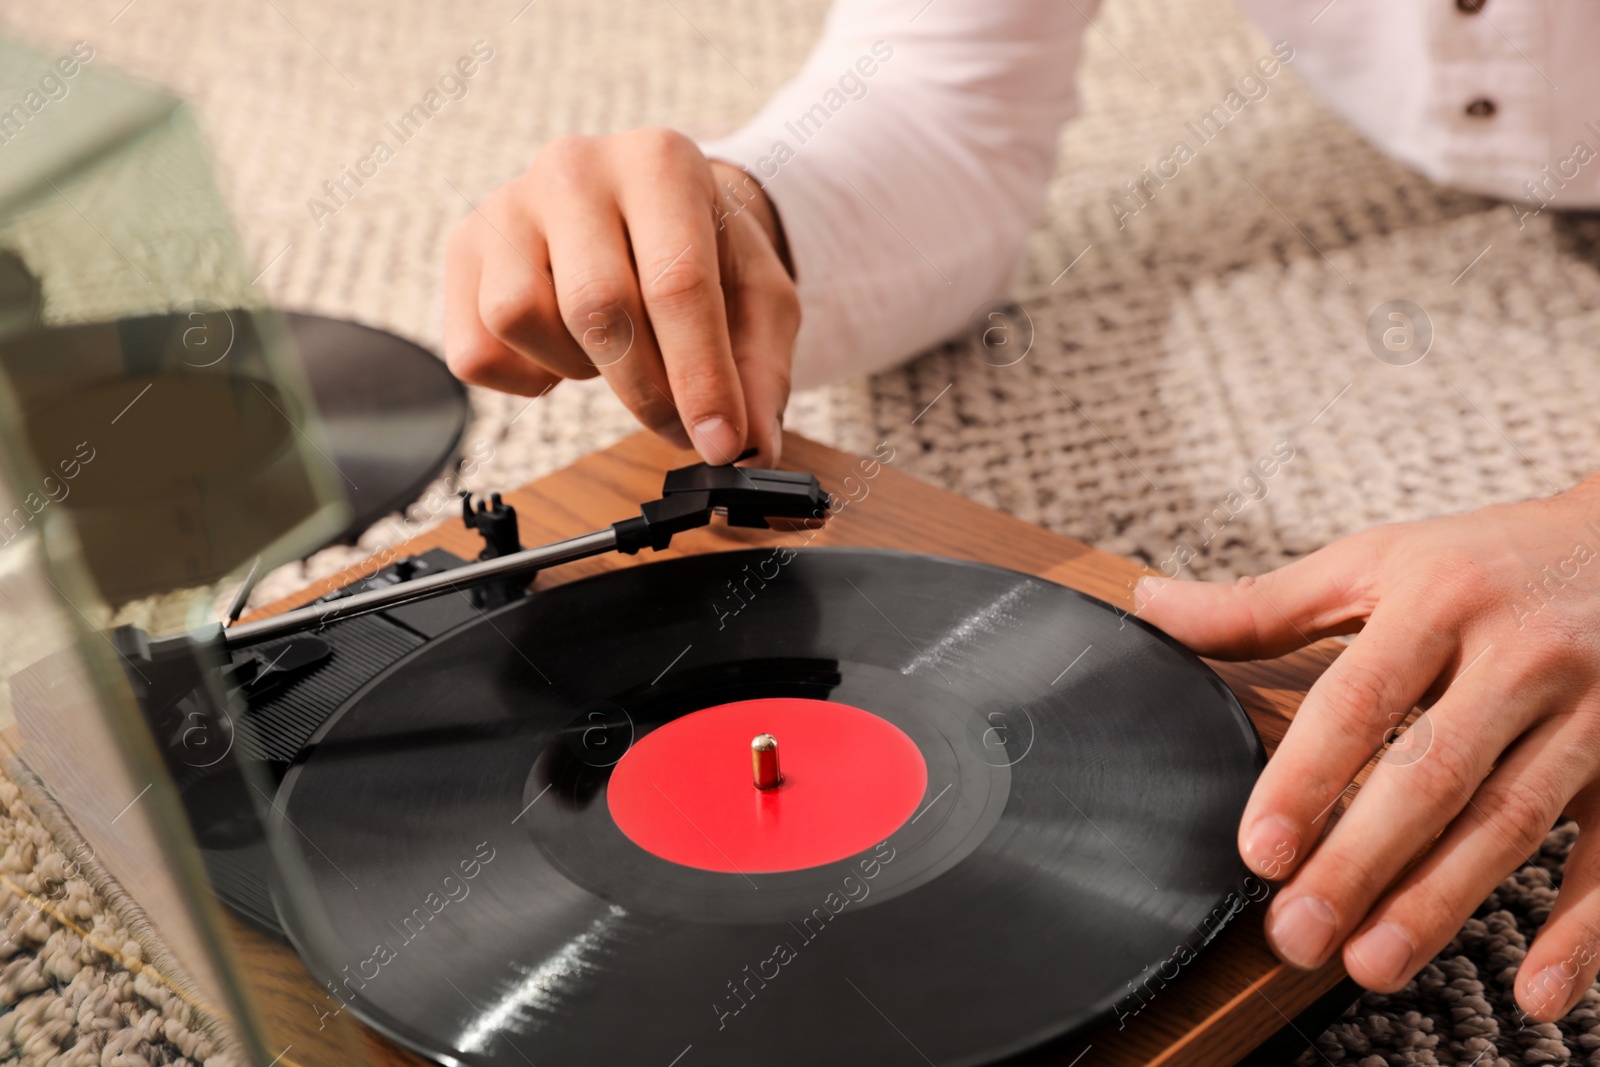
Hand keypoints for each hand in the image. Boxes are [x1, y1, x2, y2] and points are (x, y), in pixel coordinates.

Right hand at [443, 128, 797, 464]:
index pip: (675, 281)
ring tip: (611, 351)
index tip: (720, 444)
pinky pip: (475, 350)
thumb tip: (751, 447)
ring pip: (519, 318)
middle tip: (678, 426)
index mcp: (660, 163)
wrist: (647, 209)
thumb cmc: (704, 252)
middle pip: (597, 305)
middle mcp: (575, 167)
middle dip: (646, 390)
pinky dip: (524, 378)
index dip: (700, 377)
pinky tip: (563, 351)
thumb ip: (761, 373)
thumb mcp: (758, 299)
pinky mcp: (463, 248)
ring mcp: (507, 204)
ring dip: (575, 365)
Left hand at [1137, 476, 1599, 1020]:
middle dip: (1360, 862)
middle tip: (1296, 933)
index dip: (1305, 778)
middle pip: (1432, 773)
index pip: (1360, 699)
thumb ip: (1266, 601)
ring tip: (1370, 965)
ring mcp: (1591, 712)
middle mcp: (1519, 656)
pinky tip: (1537, 992)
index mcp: (1438, 601)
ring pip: (1511, 819)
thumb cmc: (1485, 561)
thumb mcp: (1378, 561)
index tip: (1257, 852)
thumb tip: (1150, 607)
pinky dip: (1582, 930)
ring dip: (1441, 901)